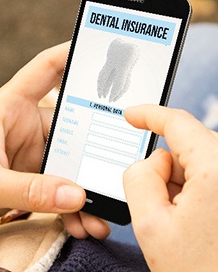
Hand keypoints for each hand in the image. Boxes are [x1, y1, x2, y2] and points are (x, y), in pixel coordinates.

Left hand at [0, 42, 108, 238]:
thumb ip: (28, 189)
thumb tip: (75, 195)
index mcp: (8, 108)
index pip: (43, 71)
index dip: (70, 55)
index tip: (99, 50)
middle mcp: (25, 127)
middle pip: (71, 127)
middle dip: (93, 149)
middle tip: (115, 167)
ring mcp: (31, 154)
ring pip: (69, 163)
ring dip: (84, 189)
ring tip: (98, 216)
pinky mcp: (32, 177)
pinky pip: (60, 188)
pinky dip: (71, 206)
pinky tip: (82, 224)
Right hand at [124, 105, 217, 270]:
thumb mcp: (150, 225)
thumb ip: (137, 178)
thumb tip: (149, 160)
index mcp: (217, 171)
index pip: (178, 124)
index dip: (149, 115)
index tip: (132, 115)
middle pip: (184, 149)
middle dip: (163, 171)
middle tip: (159, 209)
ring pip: (195, 165)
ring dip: (177, 186)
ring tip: (180, 225)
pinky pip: (206, 178)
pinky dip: (191, 193)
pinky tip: (192, 223)